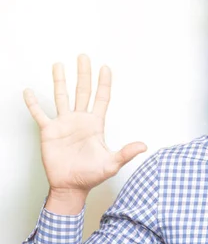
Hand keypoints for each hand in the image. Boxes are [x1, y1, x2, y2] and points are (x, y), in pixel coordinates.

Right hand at [23, 55, 146, 198]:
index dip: (104, 83)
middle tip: (83, 56)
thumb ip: (126, 153)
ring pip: (62, 97)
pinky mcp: (49, 132)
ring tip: (59, 64)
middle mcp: (80, 120)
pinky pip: (39, 114)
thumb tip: (144, 146)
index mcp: (95, 125)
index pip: (101, 99)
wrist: (71, 187)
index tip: (105, 67)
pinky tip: (29, 91)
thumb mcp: (112, 164)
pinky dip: (34, 103)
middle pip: (83, 92)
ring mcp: (64, 124)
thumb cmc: (91, 176)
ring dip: (60, 81)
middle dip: (83, 74)